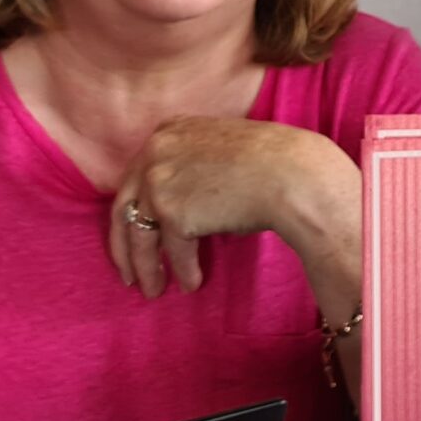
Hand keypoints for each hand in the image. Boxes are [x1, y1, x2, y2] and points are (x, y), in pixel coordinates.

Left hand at [108, 118, 357, 298]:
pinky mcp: (174, 212)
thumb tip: (182, 211)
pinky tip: (192, 284)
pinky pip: (174, 250)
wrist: (295, 174)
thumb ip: (193, 169)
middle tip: (129, 273)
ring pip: (141, 234)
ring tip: (155, 290)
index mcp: (169, 131)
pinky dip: (183, 270)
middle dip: (125, 246)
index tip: (134, 234)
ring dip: (147, 267)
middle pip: (125, 207)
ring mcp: (159, 180)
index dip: (133, 209)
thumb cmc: (274, 164)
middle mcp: (156, 151)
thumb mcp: (221, 151)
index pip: (136, 176)